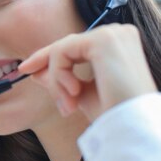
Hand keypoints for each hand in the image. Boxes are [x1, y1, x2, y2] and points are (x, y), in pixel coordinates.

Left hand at [18, 24, 156, 120]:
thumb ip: (61, 79)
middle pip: (66, 45)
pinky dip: (59, 75)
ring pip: (61, 49)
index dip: (48, 57)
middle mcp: (118, 32)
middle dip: (52, 73)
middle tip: (60, 103)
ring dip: (57, 80)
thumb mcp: (81, 94)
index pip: (75, 46)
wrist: (133, 128)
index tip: (27, 71)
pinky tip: (73, 93)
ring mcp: (112, 33)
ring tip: (69, 105)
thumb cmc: (114, 115)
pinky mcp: (102, 40)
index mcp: (119, 43)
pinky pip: (62, 52)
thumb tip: (36, 72)